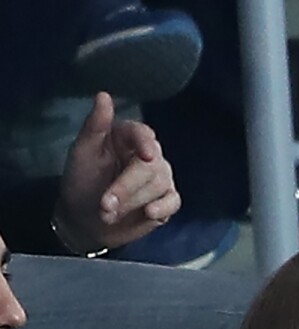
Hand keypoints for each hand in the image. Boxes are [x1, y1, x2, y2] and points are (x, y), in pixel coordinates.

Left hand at [54, 92, 182, 252]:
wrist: (84, 220)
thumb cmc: (82, 181)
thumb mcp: (82, 152)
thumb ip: (94, 126)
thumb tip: (103, 95)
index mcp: (127, 138)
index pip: (143, 133)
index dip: (145, 143)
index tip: (146, 155)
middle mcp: (148, 156)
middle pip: (151, 165)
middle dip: (127, 187)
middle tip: (105, 205)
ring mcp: (160, 179)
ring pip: (160, 185)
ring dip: (133, 202)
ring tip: (108, 214)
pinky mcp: (167, 201)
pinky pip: (173, 201)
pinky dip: (163, 207)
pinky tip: (149, 213)